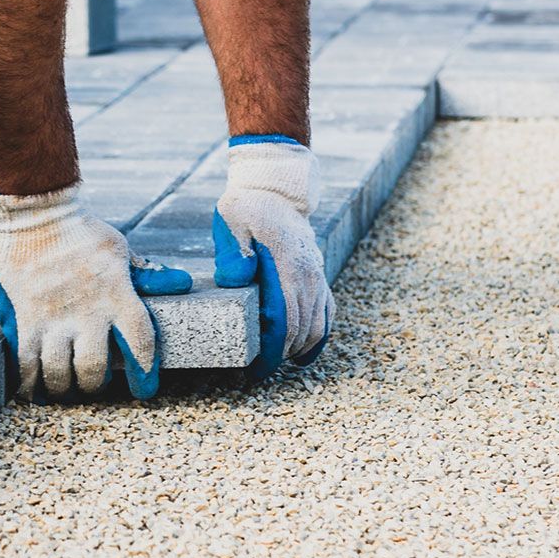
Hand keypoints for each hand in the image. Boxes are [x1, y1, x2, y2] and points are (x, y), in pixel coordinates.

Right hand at [0, 184, 191, 400]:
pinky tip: (35, 390)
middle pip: (94, 367)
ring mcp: (54, 317)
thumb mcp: (119, 249)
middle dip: (96, 385)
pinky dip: (31, 382)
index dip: (144, 371)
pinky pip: (26, 361)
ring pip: (59, 370)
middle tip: (94, 384)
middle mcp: (87, 311)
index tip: (144, 388)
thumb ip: (146, 274)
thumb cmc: (82, 231)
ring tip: (66, 388)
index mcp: (116, 293)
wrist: (36, 212)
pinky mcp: (26, 318)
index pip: (140, 341)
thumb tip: (181, 283)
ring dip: (64, 387)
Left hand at [213, 136, 334, 379]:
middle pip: (303, 330)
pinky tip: (302, 350)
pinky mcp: (319, 275)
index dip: (272, 350)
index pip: (285, 321)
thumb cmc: (247, 207)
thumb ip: (233, 252)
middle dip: (282, 354)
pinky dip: (318, 335)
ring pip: (318, 325)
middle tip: (258, 369)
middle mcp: (308, 275)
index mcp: (287, 267)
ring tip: (276, 359)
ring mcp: (317, 276)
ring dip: (300, 347)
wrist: (275, 188)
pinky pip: (326, 312)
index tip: (257, 369)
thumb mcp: (231, 222)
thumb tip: (234, 280)